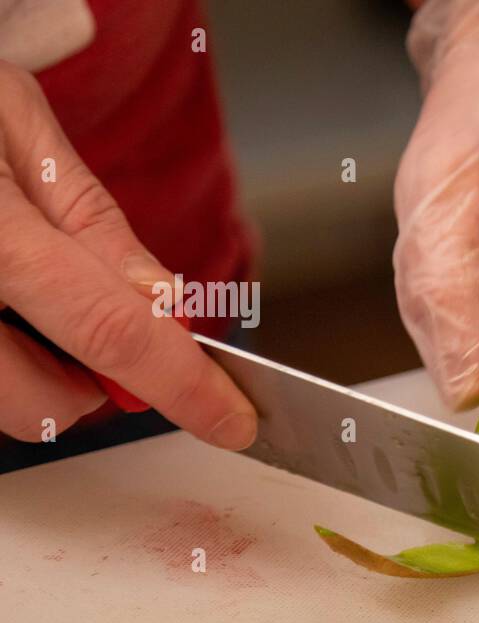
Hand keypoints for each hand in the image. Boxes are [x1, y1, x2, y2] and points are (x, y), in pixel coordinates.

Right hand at [0, 61, 255, 448]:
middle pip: (43, 401)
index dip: (184, 385)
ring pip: (2, 406)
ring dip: (36, 374)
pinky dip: (1, 358)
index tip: (232, 419)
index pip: (111, 330)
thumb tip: (161, 299)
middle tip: (96, 323)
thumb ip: (90, 220)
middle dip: (92, 385)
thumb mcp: (13, 122)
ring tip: (25, 296)